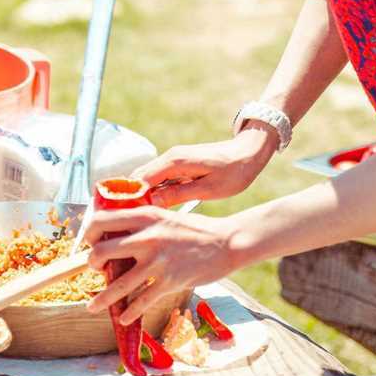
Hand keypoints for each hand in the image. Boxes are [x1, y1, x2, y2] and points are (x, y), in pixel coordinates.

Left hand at [84, 205, 241, 324]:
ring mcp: (159, 260)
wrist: (227, 242)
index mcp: (146, 216)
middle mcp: (149, 236)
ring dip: (102, 299)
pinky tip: (124, 317)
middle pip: (102, 251)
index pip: (102, 221)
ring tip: (92, 307)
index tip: (89, 243)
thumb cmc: (196, 229)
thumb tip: (115, 231)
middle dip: (92, 264)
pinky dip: (129, 312)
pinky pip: (141, 301)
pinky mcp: (170, 281)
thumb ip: (142, 221)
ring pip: (118, 284)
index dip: (88, 233)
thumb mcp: (166, 216)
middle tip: (96, 270)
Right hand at [132, 127, 277, 207]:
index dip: (131, 198)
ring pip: (148, 178)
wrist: (248, 153)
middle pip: (139, 178)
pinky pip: (159, 178)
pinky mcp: (178, 164)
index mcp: (175, 161)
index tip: (127, 218)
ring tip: (142, 219)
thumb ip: (179, 194)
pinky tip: (157, 209)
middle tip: (133, 222)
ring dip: (143, 196)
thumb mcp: (208, 189)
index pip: (141, 179)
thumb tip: (154, 202)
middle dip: (132, 198)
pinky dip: (154, 192)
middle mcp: (170, 157)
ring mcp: (173, 159)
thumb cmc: (234, 172)